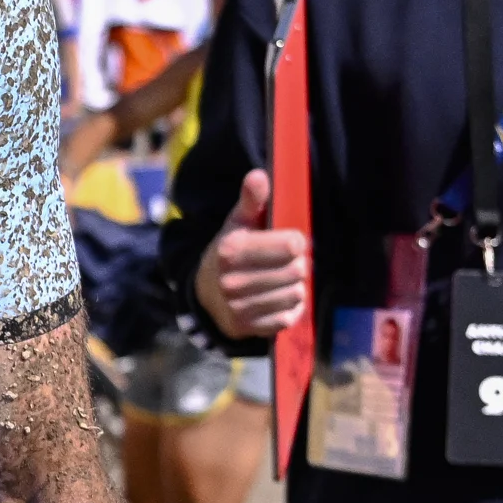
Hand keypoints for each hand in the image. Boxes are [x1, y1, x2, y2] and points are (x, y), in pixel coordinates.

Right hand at [196, 170, 308, 342]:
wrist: (205, 297)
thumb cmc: (229, 253)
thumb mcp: (236, 224)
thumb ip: (251, 200)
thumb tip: (259, 175)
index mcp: (231, 249)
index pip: (292, 245)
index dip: (295, 242)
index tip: (288, 242)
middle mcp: (232, 280)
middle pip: (297, 270)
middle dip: (297, 265)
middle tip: (286, 264)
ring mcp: (240, 306)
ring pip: (296, 294)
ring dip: (295, 287)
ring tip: (281, 281)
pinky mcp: (248, 327)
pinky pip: (289, 317)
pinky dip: (289, 308)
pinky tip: (277, 299)